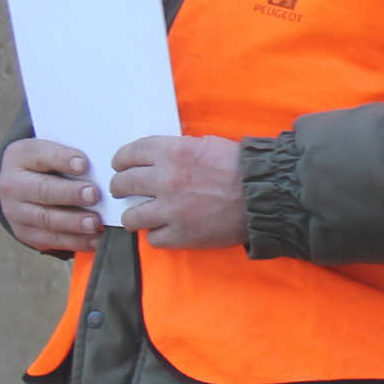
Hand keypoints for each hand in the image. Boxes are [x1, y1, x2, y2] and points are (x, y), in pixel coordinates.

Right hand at [0, 138, 103, 254]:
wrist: (21, 186)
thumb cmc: (48, 165)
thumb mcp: (52, 150)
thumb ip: (73, 155)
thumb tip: (102, 165)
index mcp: (19, 157)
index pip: (40, 155)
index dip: (62, 159)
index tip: (83, 164)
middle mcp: (13, 185)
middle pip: (42, 190)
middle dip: (69, 194)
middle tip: (93, 195)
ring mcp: (17, 212)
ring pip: (46, 218)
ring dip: (73, 222)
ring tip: (94, 222)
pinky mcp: (26, 233)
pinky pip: (51, 239)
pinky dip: (75, 241)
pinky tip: (94, 239)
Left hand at [109, 134, 249, 249]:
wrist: (264, 195)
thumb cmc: (240, 166)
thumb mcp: (206, 144)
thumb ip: (178, 150)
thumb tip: (160, 158)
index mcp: (172, 152)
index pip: (131, 153)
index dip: (121, 160)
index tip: (119, 165)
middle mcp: (165, 180)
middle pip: (124, 183)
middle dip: (119, 186)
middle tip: (121, 190)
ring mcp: (171, 210)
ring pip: (132, 216)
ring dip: (132, 215)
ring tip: (137, 216)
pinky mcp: (181, 235)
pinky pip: (153, 238)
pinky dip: (156, 234)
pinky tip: (163, 230)